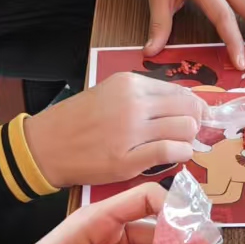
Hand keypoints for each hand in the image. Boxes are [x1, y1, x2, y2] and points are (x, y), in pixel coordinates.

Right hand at [23, 72, 206, 187]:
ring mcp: (131, 132)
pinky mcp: (128, 160)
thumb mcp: (109, 94)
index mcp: (129, 84)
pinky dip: (182, 154)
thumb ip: (142, 97)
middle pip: (188, 109)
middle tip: (191, 134)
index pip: (180, 91)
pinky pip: (173, 152)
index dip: (196, 106)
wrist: (45, 146)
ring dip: (189, 140)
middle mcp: (133, 104)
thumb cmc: (76, 122)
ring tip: (179, 145)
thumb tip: (182, 107)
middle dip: (196, 122)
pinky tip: (175, 156)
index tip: (199, 116)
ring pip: (186, 130)